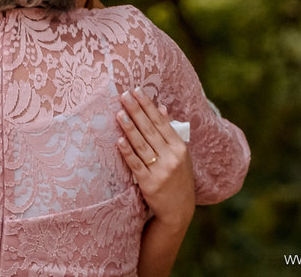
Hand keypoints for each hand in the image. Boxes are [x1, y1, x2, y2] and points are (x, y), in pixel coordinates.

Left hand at [117, 88, 195, 231]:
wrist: (179, 209)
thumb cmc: (179, 178)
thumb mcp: (180, 153)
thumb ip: (170, 131)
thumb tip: (161, 108)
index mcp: (179, 147)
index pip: (161, 121)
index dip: (148, 106)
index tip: (137, 91)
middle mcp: (171, 156)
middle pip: (150, 129)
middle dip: (136, 111)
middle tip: (124, 95)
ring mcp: (160, 170)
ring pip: (142, 145)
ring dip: (130, 128)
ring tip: (120, 113)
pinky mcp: (148, 183)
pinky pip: (135, 164)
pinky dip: (127, 151)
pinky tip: (119, 140)